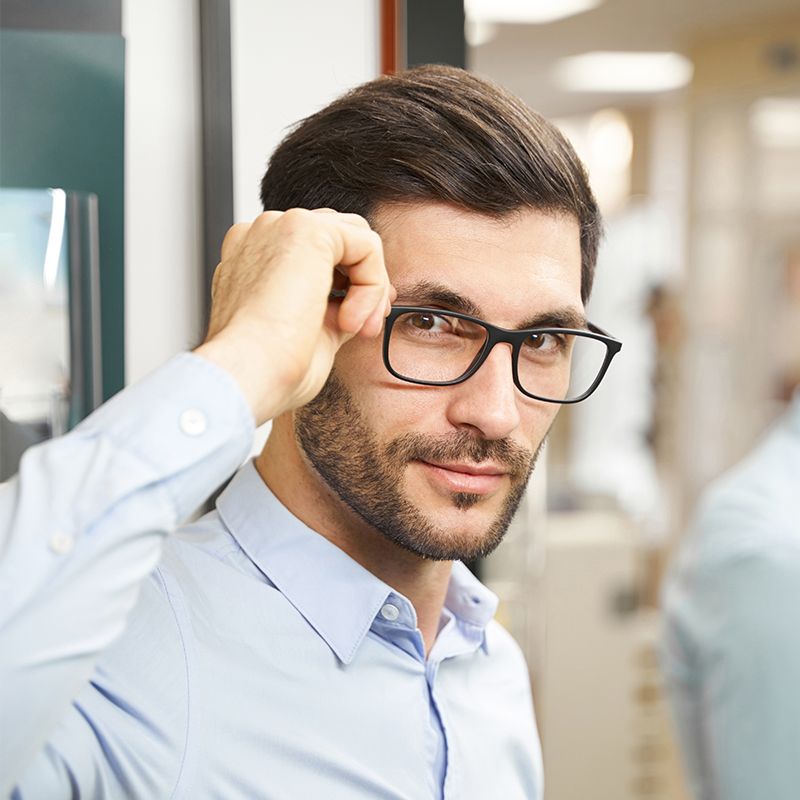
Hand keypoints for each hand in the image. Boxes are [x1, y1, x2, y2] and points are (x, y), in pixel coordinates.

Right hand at [194, 208, 393, 424]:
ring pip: (358, 241)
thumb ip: (333, 308)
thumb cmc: (267, 368)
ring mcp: (281, 227)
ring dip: (371, 288)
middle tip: (367, 327)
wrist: (247, 375)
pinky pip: (367, 246)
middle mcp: (264, 235)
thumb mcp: (309, 333)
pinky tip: (349, 321)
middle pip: (341, 240)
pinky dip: (371, 287)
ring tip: (355, 329)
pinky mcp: (308, 230)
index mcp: (254, 258)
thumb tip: (363, 304)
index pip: (318, 254)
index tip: (359, 325)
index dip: (349, 285)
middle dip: (367, 283)